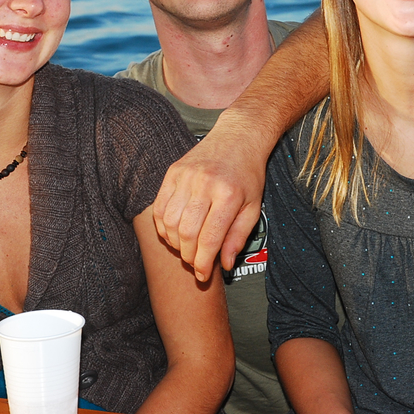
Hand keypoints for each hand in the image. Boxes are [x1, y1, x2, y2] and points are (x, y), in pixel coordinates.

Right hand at [152, 119, 267, 281]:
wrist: (238, 137)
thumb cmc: (248, 175)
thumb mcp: (253, 206)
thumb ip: (238, 236)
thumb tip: (223, 264)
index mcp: (229, 195)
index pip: (209, 239)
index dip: (203, 263)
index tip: (202, 276)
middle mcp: (205, 184)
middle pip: (186, 233)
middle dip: (188, 256)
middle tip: (194, 263)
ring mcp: (186, 176)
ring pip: (169, 222)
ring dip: (174, 243)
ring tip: (185, 248)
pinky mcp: (173, 172)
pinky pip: (159, 207)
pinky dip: (163, 226)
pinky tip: (173, 233)